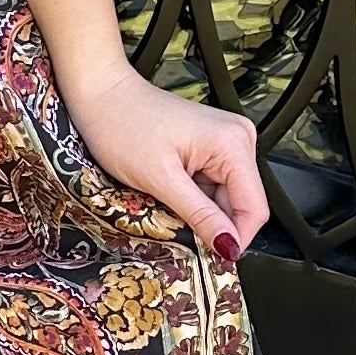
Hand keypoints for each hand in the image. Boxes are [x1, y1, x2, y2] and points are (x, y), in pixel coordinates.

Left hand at [67, 61, 266, 262]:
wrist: (100, 95)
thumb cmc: (122, 124)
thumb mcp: (160, 180)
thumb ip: (200, 216)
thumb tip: (229, 247)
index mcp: (233, 143)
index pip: (255, 208)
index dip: (234, 239)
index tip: (212, 260)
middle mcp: (238, 138)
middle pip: (241, 204)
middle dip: (213, 224)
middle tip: (176, 229)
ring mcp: (226, 141)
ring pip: (225, 198)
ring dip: (200, 212)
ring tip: (165, 201)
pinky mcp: (211, 146)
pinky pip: (212, 186)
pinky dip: (193, 198)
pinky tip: (169, 191)